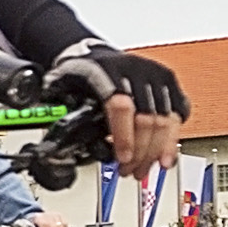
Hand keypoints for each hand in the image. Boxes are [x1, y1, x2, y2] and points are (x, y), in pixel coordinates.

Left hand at [43, 42, 190, 177]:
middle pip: (147, 117)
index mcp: (107, 70)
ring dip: (157, 151)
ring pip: (167, 118)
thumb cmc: (81, 73)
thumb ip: (58, 108)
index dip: (124, 136)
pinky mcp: (169, 82)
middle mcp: (136, 70)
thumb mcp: (62, 85)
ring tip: (146, 170)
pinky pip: (179, 112)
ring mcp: (156, 74)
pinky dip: (172, 138)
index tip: (122, 159)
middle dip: (140, 152)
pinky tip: (164, 155)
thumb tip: (48, 131)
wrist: (97, 55)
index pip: (121, 105)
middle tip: (130, 171)